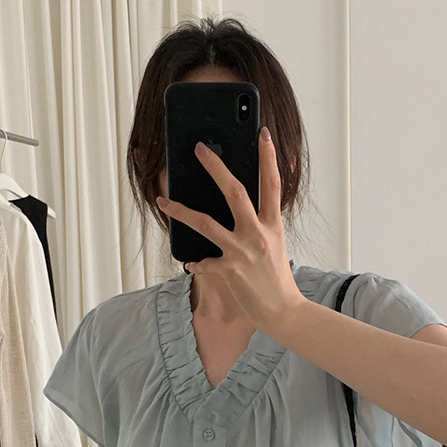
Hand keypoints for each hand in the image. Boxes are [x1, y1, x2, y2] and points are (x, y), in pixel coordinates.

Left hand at [155, 127, 307, 333]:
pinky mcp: (228, 270)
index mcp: (273, 225)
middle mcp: (258, 234)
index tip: (262, 134)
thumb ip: (260, 225)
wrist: (284, 312)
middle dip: (215, 166)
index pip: (272, 184)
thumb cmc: (277, 280)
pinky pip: (203, 261)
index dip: (268, 157)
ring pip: (205, 222)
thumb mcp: (275, 245)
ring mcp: (242, 251)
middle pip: (234, 191)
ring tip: (163, 200)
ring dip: (180, 211)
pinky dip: (196, 262)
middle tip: (200, 149)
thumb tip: (241, 208)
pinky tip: (191, 262)